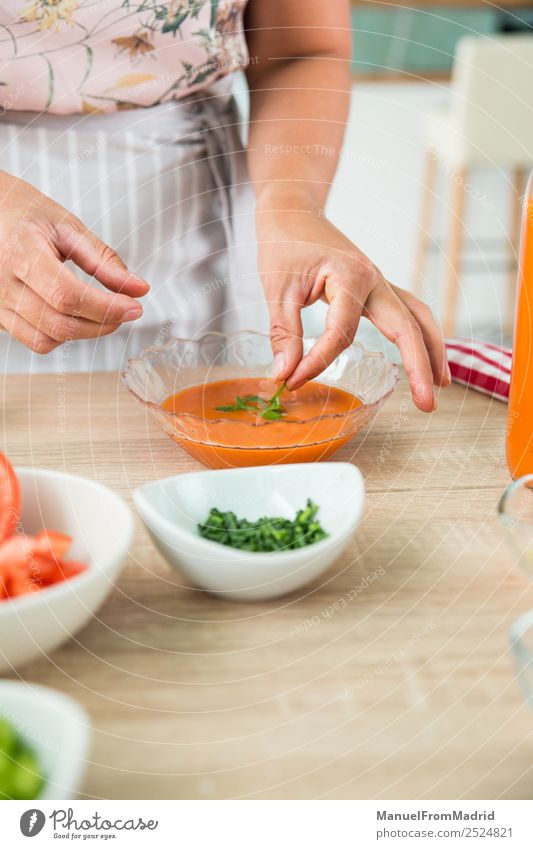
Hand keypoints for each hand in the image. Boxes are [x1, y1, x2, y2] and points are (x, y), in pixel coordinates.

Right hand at [0, 170, 148, 353]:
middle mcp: (2, 282)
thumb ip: (103, 260)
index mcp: (21, 252)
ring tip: (100, 312)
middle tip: (125, 311)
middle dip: (102, 324)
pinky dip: (61, 335)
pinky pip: (35, 340)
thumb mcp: (68, 227)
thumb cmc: (28, 215)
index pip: (67, 295)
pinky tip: (72, 315)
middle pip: (60, 323)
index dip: (106, 308)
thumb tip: (140, 289)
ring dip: (83, 333)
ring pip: (47, 339)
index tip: (134, 307)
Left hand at [256, 205, 449, 411]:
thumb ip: (284, 333)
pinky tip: (424, 359)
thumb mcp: (276, 289)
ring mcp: (380, 282)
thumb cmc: (283, 244)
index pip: (341, 334)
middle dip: (418, 367)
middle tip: (426, 406)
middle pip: (407, 327)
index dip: (316, 362)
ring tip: (441, 387)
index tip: (291, 381)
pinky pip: (407, 313)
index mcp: (350, 276)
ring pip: (417, 318)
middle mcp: (374, 279)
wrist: (291, 210)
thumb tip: (284, 375)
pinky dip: (420, 336)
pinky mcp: (376, 288)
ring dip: (432, 351)